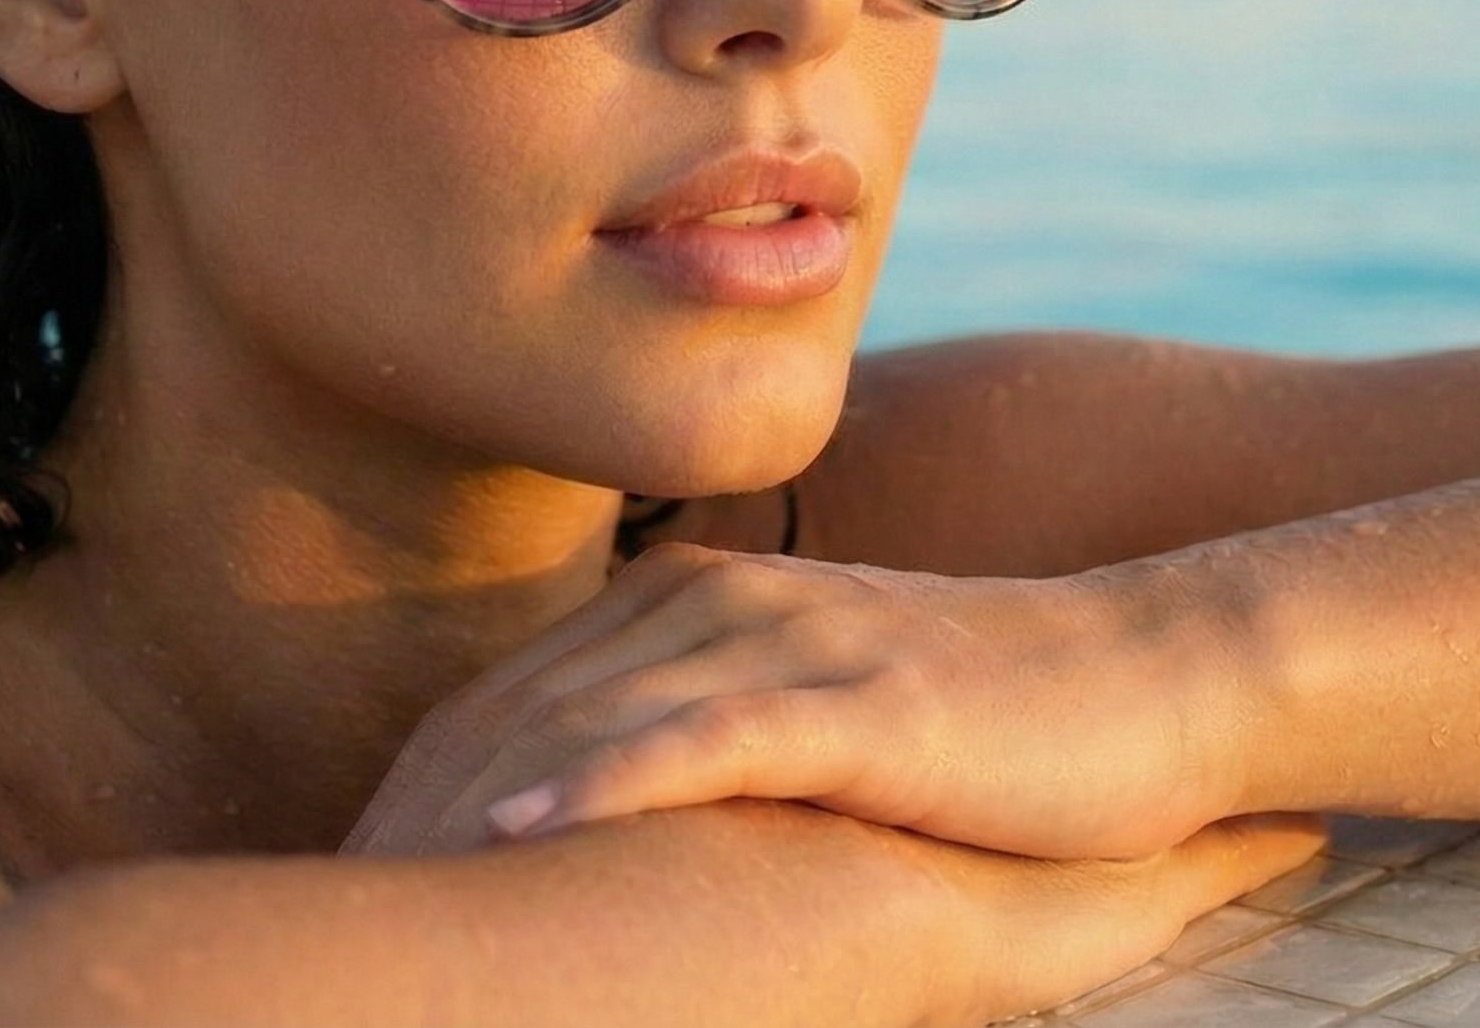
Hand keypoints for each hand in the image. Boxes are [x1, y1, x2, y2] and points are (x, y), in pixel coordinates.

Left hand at [343, 540, 1250, 861]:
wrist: (1149, 672)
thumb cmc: (981, 719)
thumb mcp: (826, 710)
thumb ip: (724, 728)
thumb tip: (642, 809)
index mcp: (700, 602)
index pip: (531, 682)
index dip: (438, 763)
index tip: (360, 849)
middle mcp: (721, 601)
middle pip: (534, 693)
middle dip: (427, 787)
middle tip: (330, 877)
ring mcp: (784, 644)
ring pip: (594, 710)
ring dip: (479, 787)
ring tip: (380, 865)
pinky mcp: (851, 702)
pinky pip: (700, 737)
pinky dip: (603, 777)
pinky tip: (523, 824)